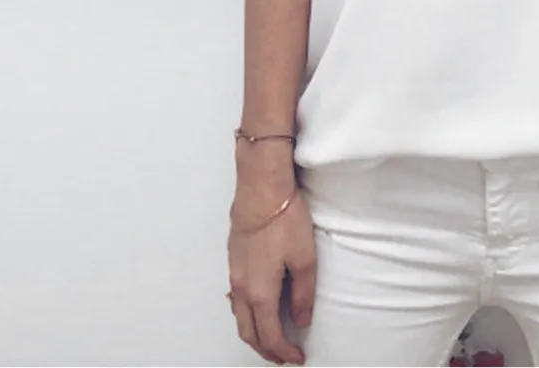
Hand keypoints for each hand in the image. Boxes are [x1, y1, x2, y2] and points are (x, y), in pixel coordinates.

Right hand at [227, 167, 315, 365]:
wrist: (261, 188)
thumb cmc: (284, 220)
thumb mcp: (305, 258)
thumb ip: (303, 294)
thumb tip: (301, 320)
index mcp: (260, 292)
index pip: (270, 335)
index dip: (284, 352)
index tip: (298, 358)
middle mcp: (242, 288)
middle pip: (248, 332)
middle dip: (265, 350)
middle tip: (282, 356)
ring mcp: (234, 273)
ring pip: (239, 316)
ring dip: (253, 333)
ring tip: (271, 337)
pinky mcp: (233, 258)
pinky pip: (235, 298)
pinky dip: (246, 313)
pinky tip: (256, 307)